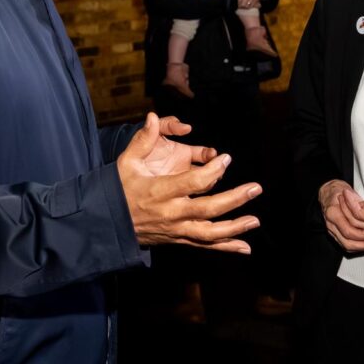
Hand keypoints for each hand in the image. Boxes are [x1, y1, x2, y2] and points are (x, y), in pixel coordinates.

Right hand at [118, 113, 261, 253]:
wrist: (108, 223)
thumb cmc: (119, 188)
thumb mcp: (127, 161)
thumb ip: (143, 139)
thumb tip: (153, 116)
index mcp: (160, 191)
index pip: (193, 182)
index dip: (213, 170)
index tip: (226, 158)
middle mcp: (170, 213)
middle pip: (208, 209)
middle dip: (234, 199)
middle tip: (255, 188)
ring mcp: (175, 230)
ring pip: (209, 233)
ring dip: (235, 228)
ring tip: (254, 220)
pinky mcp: (178, 239)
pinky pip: (205, 245)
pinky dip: (225, 246)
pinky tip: (244, 246)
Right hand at [318, 179, 363, 251]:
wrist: (329, 194)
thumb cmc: (340, 192)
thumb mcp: (350, 193)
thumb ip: (359, 203)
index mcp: (333, 212)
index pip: (349, 230)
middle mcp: (330, 223)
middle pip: (348, 240)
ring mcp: (331, 230)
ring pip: (346, 245)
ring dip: (362, 246)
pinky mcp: (334, 234)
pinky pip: (345, 245)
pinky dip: (357, 246)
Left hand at [344, 187, 363, 238]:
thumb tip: (360, 203)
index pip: (359, 214)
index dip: (349, 203)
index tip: (345, 192)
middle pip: (356, 224)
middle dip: (346, 209)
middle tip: (342, 196)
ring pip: (361, 228)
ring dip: (351, 215)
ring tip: (345, 203)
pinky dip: (359, 221)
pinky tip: (355, 211)